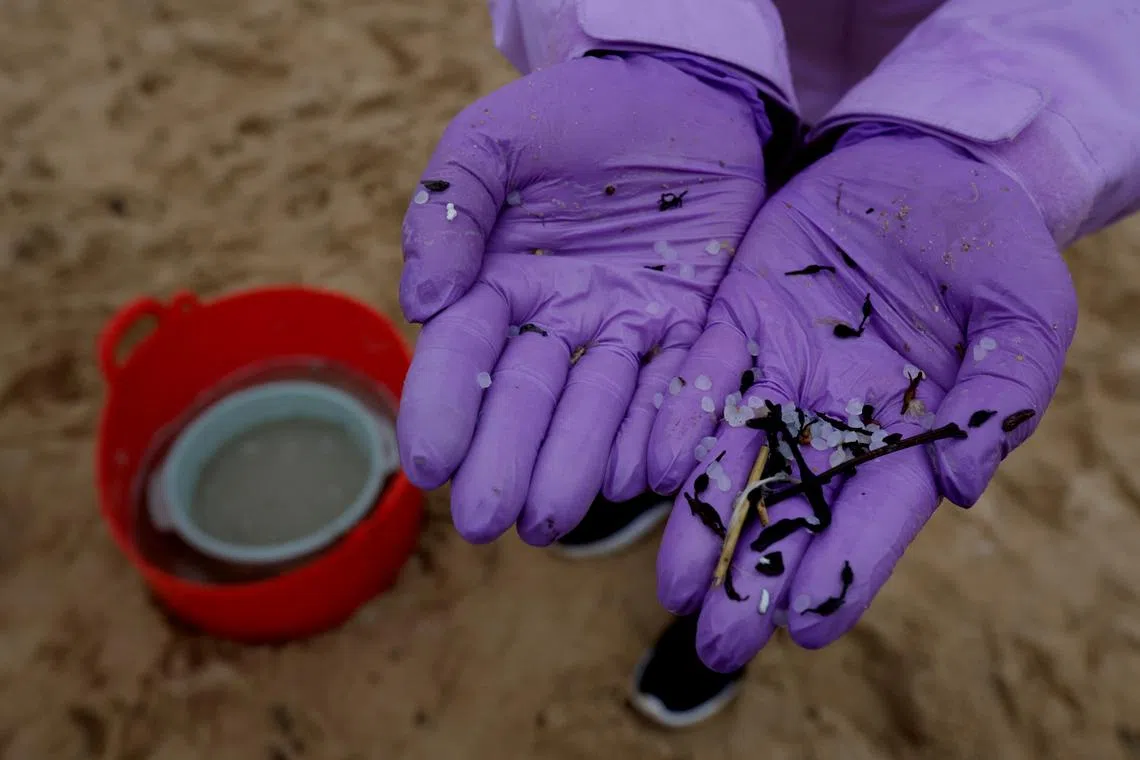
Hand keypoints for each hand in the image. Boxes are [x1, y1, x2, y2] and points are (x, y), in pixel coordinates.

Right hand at [396, 53, 769, 543]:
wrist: (682, 90)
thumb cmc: (577, 111)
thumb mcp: (496, 139)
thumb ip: (451, 208)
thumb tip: (420, 303)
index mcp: (498, 278)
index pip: (462, 353)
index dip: (442, 406)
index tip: (426, 465)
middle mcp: (557, 317)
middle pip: (527, 397)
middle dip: (505, 458)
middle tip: (488, 520)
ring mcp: (625, 325)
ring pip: (598, 406)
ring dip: (576, 463)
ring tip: (554, 517)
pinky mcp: (690, 324)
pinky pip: (678, 383)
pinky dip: (662, 426)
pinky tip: (640, 473)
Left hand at [647, 126, 1076, 670]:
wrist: (930, 162)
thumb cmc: (991, 244)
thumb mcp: (1024, 313)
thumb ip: (1002, 398)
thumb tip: (963, 487)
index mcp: (906, 427)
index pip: (871, 514)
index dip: (840, 570)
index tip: (805, 627)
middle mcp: (832, 414)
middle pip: (788, 507)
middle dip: (751, 575)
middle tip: (714, 641)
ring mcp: (779, 368)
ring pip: (731, 457)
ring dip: (702, 521)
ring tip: (670, 587)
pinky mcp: (736, 318)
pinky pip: (700, 375)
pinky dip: (677, 422)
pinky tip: (652, 470)